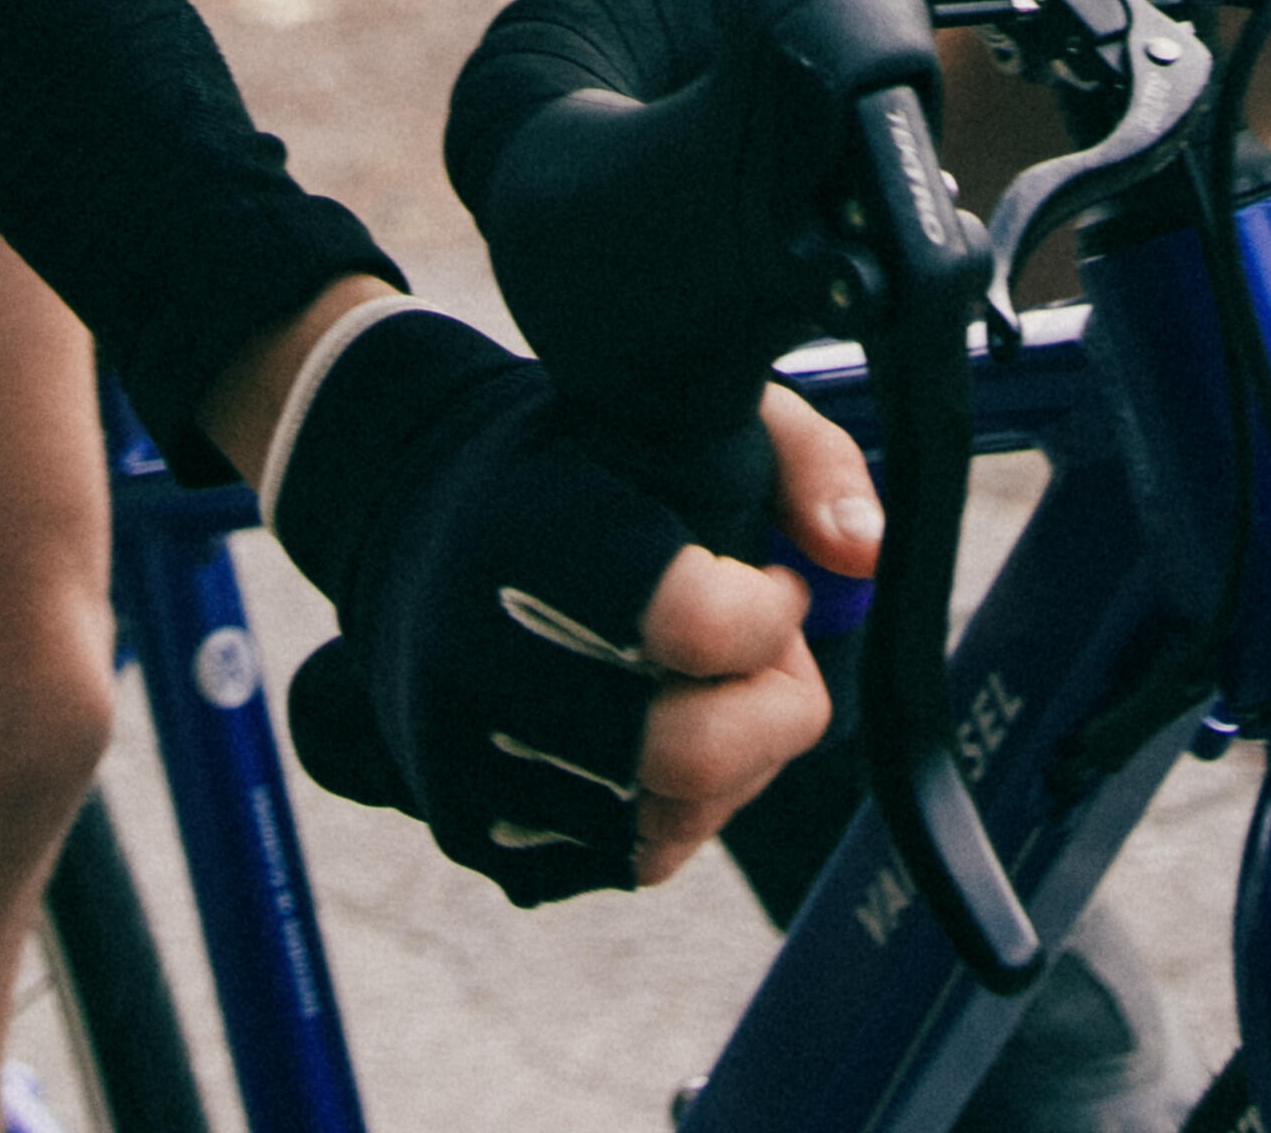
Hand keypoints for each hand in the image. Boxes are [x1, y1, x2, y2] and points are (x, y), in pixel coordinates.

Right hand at [267, 316, 875, 901]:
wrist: (406, 522)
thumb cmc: (578, 467)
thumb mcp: (688, 412)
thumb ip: (804, 461)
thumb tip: (863, 553)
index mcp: (525, 532)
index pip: (697, 623)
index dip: (769, 612)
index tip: (768, 581)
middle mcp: (477, 653)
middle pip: (694, 751)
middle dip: (774, 706)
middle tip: (764, 652)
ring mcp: (464, 756)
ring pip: (671, 821)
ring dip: (733, 766)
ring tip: (709, 690)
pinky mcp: (471, 828)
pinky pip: (629, 859)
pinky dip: (675, 811)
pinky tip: (659, 735)